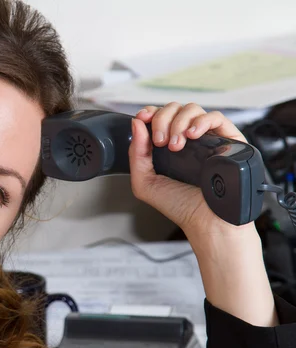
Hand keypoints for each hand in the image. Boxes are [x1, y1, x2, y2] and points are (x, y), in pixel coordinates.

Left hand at [129, 102, 253, 235]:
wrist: (206, 222)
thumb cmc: (179, 206)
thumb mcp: (145, 182)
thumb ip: (136, 153)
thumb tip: (136, 123)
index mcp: (168, 146)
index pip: (159, 117)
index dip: (150, 113)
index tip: (142, 118)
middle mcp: (188, 140)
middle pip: (174, 109)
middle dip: (162, 119)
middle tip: (160, 141)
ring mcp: (208, 139)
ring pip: (193, 110)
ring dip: (179, 122)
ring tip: (176, 145)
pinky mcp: (228, 141)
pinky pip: (217, 117)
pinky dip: (201, 121)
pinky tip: (192, 135)